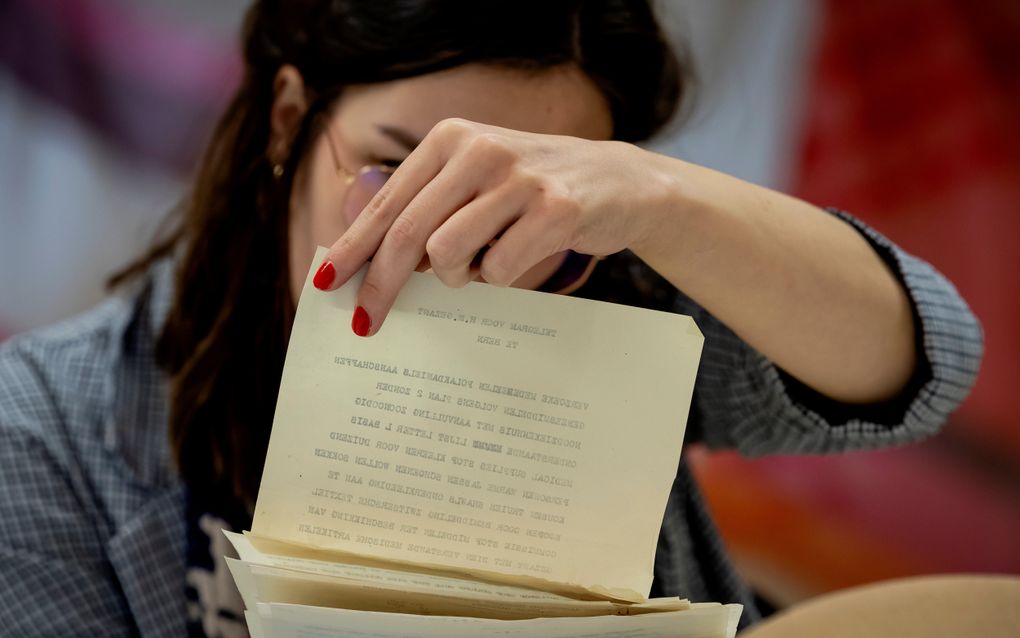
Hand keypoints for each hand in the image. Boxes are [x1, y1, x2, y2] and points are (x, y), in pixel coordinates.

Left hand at [318, 118, 668, 334]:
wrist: (619, 180)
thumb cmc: (533, 189)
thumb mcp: (476, 180)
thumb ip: (428, 206)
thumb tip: (367, 258)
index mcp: (450, 139)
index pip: (388, 203)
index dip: (354, 248)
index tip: (326, 283)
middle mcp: (480, 150)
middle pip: (408, 233)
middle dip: (382, 284)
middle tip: (368, 322)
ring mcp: (519, 180)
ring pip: (449, 255)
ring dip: (458, 276)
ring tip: (483, 263)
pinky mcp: (555, 211)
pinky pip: (500, 270)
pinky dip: (501, 278)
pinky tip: (520, 256)